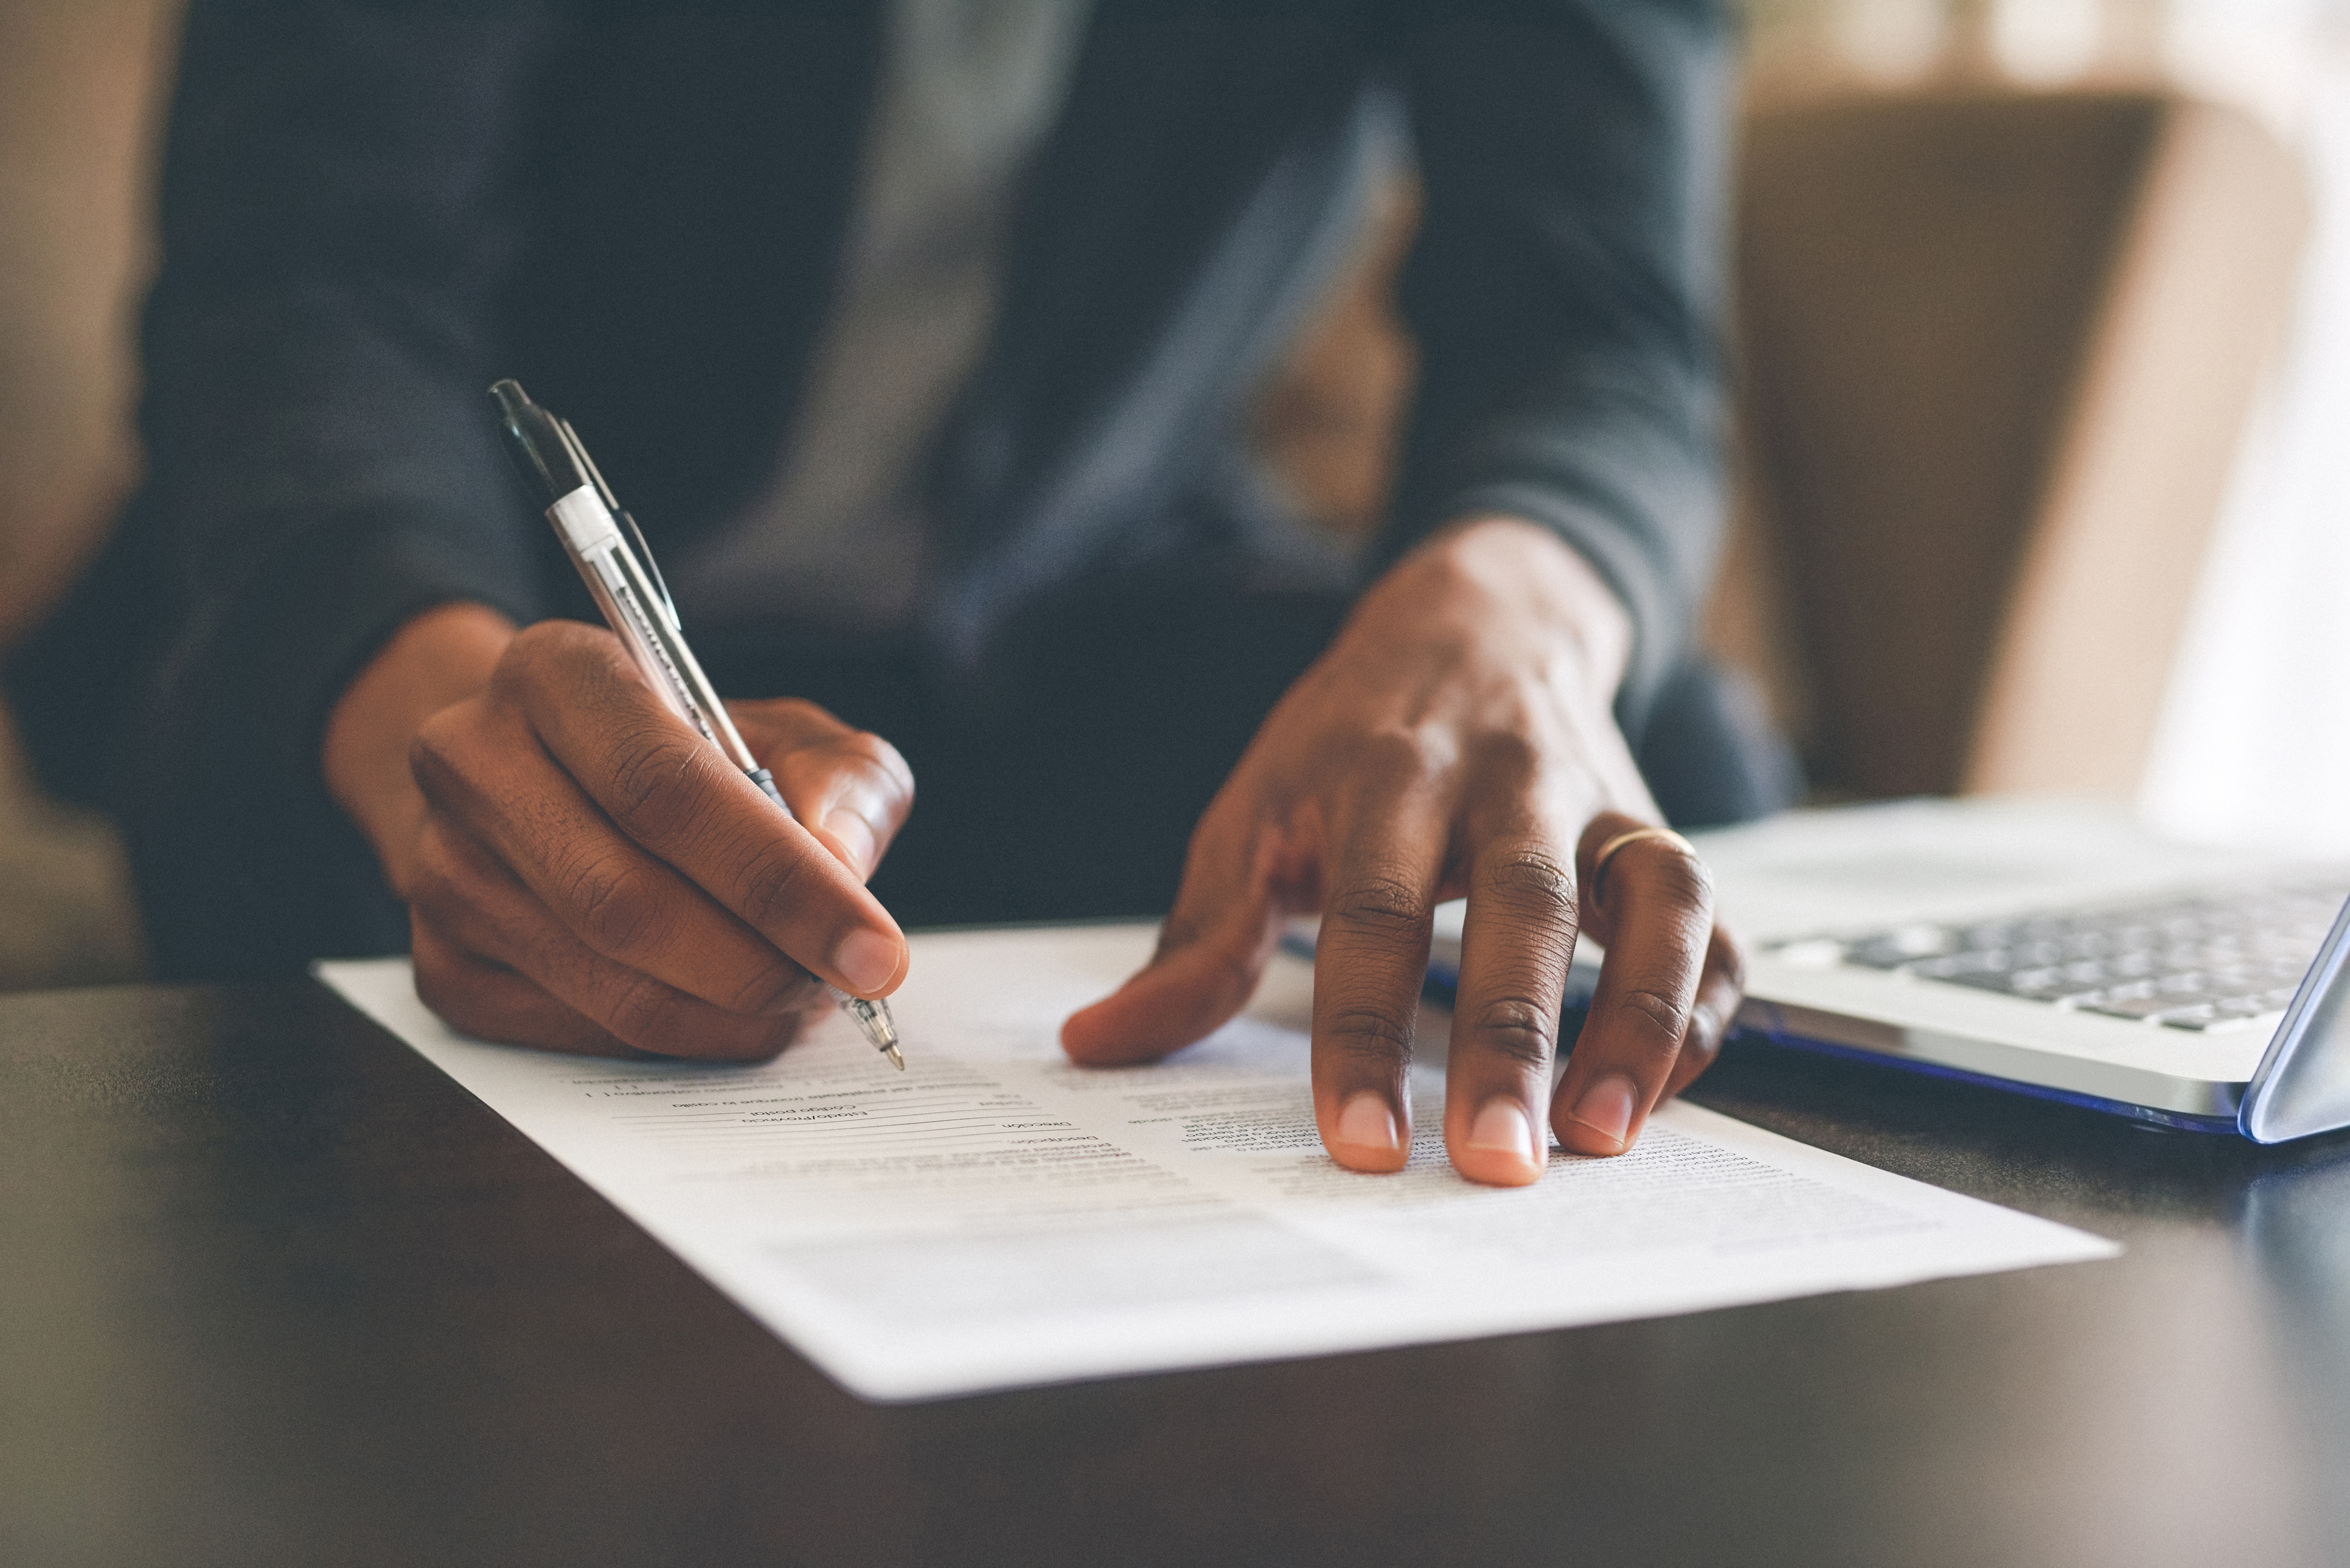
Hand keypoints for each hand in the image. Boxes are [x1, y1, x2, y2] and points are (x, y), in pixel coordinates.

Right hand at [324, 605, 913, 1058]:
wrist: (554, 776)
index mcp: (556, 672)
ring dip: (729, 1013)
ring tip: (801, 996)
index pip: (665, 787)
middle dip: (762, 964)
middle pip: (627, 900)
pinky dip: (677, 1040)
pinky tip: (727, 1011)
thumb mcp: (786, 732)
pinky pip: (574, 1034)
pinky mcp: (440, 963)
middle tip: (845, 987)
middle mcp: (473, 761)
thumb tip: (841, 867)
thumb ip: (840, 781)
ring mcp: (442, 869)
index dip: (780, 880)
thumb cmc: (690, 754)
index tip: (875, 948)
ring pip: (605, 983)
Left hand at [1061, 518, 1744, 1184]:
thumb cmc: (1350, 737)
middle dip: (1512, 1039)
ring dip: (1642, 1020)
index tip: (1361, 1140)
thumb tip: (1098, 1047)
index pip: (1374, 913)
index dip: (1365, 1032)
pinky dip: (1700, 1008)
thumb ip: (1197, 939)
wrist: (1476, 619)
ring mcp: (1602, 802)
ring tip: (1603, 1140)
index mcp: (1389, 773)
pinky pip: (1712, 921)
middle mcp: (1509, 779)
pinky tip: (1658, 1094)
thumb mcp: (1255, 811)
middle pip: (1524, 906)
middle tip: (1495, 1163)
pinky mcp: (1661, 832)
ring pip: (1656, 898)